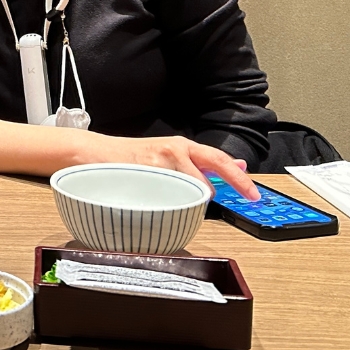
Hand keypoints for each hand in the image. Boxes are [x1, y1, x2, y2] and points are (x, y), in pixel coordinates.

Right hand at [98, 135, 259, 200]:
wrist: (94, 154)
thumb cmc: (128, 161)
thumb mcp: (164, 158)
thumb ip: (193, 165)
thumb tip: (227, 170)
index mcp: (181, 146)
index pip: (219, 159)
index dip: (240, 176)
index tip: (254, 193)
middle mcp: (176, 148)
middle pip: (217, 164)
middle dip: (238, 182)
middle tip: (251, 196)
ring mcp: (164, 160)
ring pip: (196, 185)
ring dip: (195, 198)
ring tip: (177, 202)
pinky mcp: (150, 171)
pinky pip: (173, 194)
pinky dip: (173, 203)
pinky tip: (160, 202)